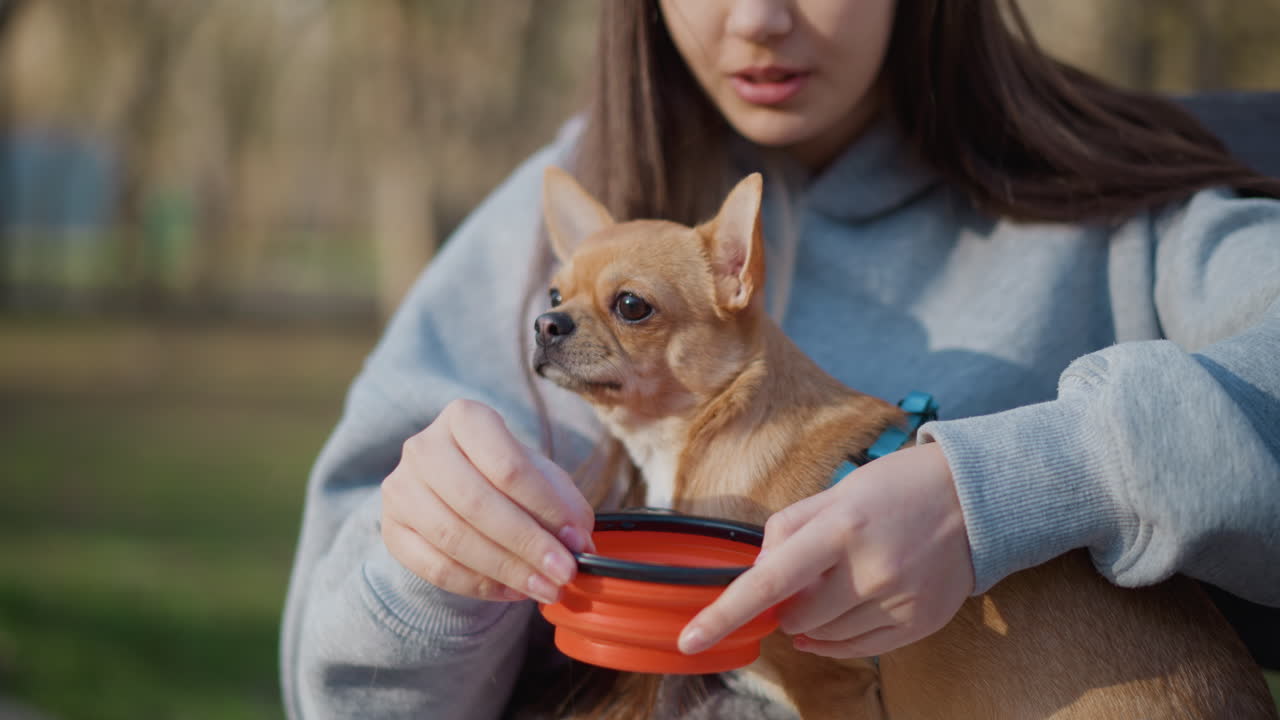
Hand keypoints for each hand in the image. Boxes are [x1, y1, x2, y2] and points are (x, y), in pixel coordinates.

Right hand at [381, 398, 594, 604]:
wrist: (454, 486)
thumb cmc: (505, 475)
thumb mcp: (541, 476)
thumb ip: (564, 504)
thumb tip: (579, 545)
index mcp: (464, 418)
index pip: (507, 465)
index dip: (545, 508)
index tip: (577, 542)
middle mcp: (423, 447)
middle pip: (477, 503)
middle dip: (527, 544)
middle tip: (564, 573)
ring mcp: (400, 489)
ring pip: (453, 539)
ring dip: (506, 570)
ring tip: (545, 588)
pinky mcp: (391, 530)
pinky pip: (434, 567)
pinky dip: (478, 585)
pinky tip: (511, 591)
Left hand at [678, 443, 973, 657]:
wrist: (975, 498)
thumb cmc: (895, 487)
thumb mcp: (836, 492)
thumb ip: (788, 529)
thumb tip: (758, 572)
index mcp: (841, 528)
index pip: (769, 582)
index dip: (725, 614)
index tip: (691, 639)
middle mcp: (870, 569)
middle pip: (795, 617)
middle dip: (786, 603)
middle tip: (809, 572)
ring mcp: (898, 601)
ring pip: (824, 637)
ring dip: (813, 619)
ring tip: (838, 580)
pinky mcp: (920, 623)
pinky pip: (858, 649)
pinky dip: (838, 637)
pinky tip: (845, 610)